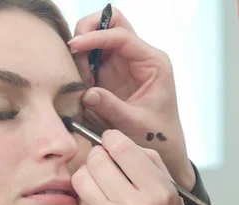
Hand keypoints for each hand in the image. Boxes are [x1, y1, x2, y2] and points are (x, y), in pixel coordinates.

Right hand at [70, 8, 195, 190]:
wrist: (163, 147)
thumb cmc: (156, 135)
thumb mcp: (134, 124)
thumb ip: (112, 107)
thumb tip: (87, 93)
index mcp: (153, 62)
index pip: (122, 35)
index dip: (96, 37)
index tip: (75, 46)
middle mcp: (140, 56)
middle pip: (112, 22)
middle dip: (90, 29)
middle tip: (75, 52)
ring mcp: (125, 62)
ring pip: (100, 36)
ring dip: (84, 49)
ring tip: (83, 78)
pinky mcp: (113, 72)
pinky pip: (93, 55)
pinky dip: (82, 62)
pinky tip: (83, 82)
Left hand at [71, 130, 197, 204]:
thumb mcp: (174, 198)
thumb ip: (151, 165)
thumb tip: (120, 142)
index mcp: (160, 191)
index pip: (122, 146)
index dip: (111, 139)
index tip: (111, 143)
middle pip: (97, 158)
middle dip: (98, 156)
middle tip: (105, 164)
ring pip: (82, 176)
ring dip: (88, 175)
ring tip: (101, 184)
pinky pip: (80, 200)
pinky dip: (86, 197)